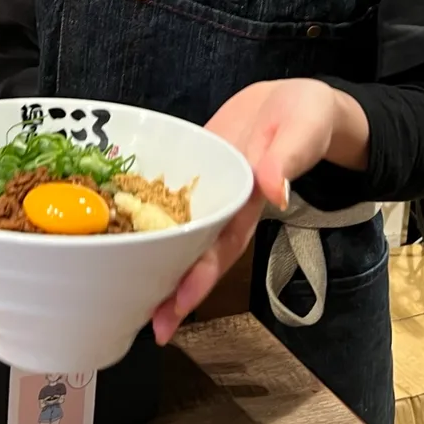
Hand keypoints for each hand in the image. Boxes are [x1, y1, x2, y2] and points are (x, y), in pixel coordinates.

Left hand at [151, 78, 368, 344]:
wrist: (288, 99)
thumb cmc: (306, 117)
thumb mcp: (303, 131)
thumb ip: (288, 159)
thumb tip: (276, 192)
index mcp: (249, 202)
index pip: (221, 249)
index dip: (200, 278)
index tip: (178, 305)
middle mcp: (223, 205)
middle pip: (194, 253)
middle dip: (172, 289)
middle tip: (147, 324)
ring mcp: (203, 191)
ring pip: (175, 231)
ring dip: (153, 259)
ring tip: (125, 293)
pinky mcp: (189, 171)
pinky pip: (163, 194)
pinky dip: (142, 212)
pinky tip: (118, 229)